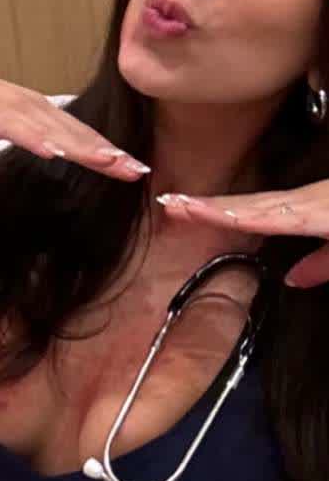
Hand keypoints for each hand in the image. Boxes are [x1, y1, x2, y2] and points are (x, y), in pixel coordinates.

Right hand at [0, 59, 149, 182]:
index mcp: (39, 111)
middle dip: (107, 152)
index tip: (135, 168)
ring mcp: (11, 109)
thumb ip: (34, 133)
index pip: (80, 133)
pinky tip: (53, 153)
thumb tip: (60, 150)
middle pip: (75, 132)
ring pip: (54, 131)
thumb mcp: (8, 122)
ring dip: (82, 147)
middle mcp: (32, 106)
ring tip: (107, 162)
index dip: (108, 149)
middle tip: (136, 170)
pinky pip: (16, 130)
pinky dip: (36, 141)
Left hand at [158, 183, 328, 287]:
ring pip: (253, 207)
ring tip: (178, 205)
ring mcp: (308, 205)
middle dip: (205, 206)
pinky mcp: (319, 211)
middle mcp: (302, 204)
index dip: (217, 210)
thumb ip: (319, 263)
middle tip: (166, 202)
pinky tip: (220, 213)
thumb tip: (293, 279)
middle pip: (244, 206)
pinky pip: (275, 216)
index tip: (183, 208)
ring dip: (215, 208)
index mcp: (305, 210)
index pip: (252, 211)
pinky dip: (244, 214)